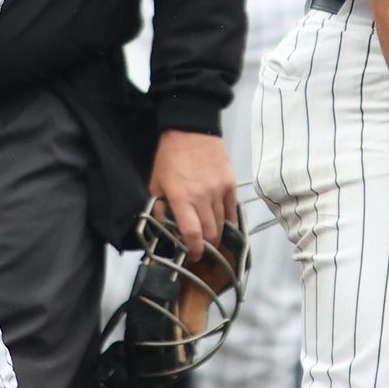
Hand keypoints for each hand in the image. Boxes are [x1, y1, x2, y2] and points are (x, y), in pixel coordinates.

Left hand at [147, 129, 236, 262]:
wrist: (191, 131)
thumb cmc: (170, 158)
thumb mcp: (156, 184)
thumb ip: (159, 208)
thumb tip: (165, 228)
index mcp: (181, 198)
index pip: (192, 233)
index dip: (194, 250)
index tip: (194, 255)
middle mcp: (202, 197)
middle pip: (210, 232)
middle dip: (206, 246)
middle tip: (202, 249)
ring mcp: (218, 190)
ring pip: (222, 223)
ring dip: (217, 235)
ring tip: (211, 238)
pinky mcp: (230, 184)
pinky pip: (232, 210)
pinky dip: (229, 221)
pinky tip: (224, 225)